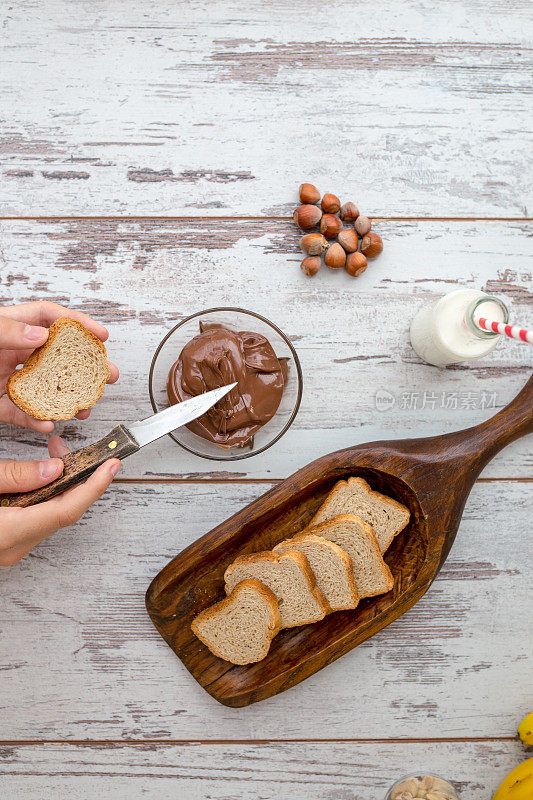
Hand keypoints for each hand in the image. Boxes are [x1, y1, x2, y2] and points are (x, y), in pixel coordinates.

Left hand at [0, 301, 118, 430]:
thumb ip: (8, 331)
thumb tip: (42, 335)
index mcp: (8, 329)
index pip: (47, 317)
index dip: (77, 322)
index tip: (100, 334)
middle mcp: (9, 353)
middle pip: (55, 356)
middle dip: (84, 367)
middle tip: (108, 374)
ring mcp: (4, 378)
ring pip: (43, 388)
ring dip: (66, 400)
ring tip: (83, 408)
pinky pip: (18, 413)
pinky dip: (33, 421)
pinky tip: (46, 423)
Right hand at [0, 435, 119, 565]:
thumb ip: (19, 476)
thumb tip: (56, 469)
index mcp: (10, 533)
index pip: (66, 511)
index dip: (93, 487)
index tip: (112, 466)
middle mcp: (17, 546)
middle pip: (63, 510)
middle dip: (77, 476)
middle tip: (80, 448)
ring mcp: (14, 546)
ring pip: (52, 511)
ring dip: (59, 482)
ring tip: (55, 451)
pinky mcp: (12, 540)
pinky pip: (39, 514)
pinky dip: (45, 492)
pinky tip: (41, 473)